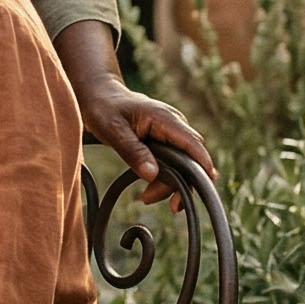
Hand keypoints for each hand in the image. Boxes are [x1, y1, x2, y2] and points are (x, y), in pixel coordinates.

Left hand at [80, 77, 216, 199]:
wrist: (98, 96)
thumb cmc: (104, 109)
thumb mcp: (112, 129)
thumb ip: (132, 151)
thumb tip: (152, 175)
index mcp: (166, 119)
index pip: (193, 144)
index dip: (202, 166)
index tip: (205, 188)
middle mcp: (174, 125)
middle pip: (190, 159)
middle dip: (182, 183)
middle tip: (171, 207)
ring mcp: (171, 133)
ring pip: (182, 164)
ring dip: (169, 184)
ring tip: (146, 197)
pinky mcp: (164, 141)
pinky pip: (172, 162)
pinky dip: (164, 177)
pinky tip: (150, 190)